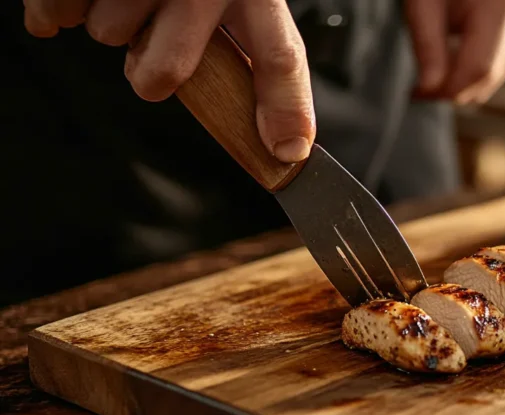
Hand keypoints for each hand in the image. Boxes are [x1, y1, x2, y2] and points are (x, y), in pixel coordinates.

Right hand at [22, 0, 315, 162]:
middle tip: (153, 47)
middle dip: (149, 74)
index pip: (280, 58)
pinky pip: (59, 10)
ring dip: (113, 24)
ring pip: (109, 35)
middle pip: (165, 72)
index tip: (285, 151)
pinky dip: (58, 12)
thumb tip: (288, 143)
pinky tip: (82, 0)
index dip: (285, 111)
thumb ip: (264, 57)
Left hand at [405, 0, 504, 104]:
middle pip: (486, 80)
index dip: (445, 89)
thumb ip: (427, 45)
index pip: (478, 69)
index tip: (414, 92)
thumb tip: (429, 89)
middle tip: (416, 84)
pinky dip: (472, 70)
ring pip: (490, 81)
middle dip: (450, 88)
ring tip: (436, 55)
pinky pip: (497, 71)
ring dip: (459, 80)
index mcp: (501, 8)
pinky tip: (456, 49)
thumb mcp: (425, 1)